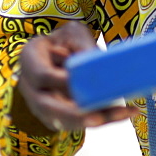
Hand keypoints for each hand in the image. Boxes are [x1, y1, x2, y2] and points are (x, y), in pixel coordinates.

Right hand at [13, 21, 138, 134]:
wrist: (56, 51)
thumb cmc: (65, 39)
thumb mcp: (72, 33)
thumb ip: (81, 47)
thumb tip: (96, 64)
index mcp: (29, 59)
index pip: (41, 75)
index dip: (59, 81)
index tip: (78, 82)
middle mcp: (30, 88)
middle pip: (48, 107)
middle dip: (74, 114)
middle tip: (99, 117)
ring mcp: (42, 106)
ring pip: (64, 120)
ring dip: (94, 119)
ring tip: (124, 113)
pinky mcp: (58, 117)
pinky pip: (78, 122)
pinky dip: (102, 119)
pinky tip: (126, 112)